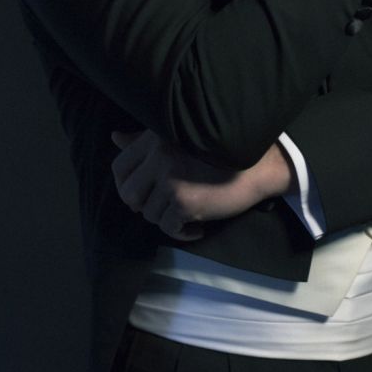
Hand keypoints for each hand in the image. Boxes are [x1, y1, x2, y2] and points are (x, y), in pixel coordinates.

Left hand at [110, 129, 293, 241]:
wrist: (257, 167)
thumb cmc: (219, 152)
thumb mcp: (177, 138)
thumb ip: (144, 140)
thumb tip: (114, 138)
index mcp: (155, 141)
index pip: (119, 167)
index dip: (126, 184)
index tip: (144, 191)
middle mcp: (159, 159)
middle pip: (129, 194)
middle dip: (143, 205)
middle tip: (163, 207)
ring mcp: (171, 182)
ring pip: (150, 214)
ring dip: (166, 220)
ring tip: (185, 215)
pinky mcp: (185, 204)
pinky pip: (168, 228)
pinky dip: (181, 233)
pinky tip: (196, 228)